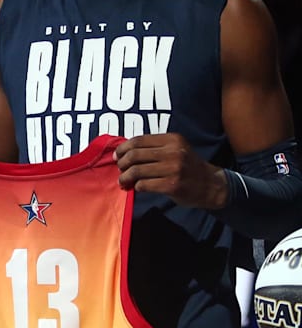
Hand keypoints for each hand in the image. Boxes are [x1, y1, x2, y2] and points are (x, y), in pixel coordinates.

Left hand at [114, 133, 228, 208]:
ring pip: (136, 171)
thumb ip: (154, 148)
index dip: (123, 148)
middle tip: (120, 169)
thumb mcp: (175, 149)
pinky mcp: (172, 185)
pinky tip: (137, 187)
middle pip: (134, 155)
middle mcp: (173, 152)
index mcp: (172, 139)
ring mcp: (173, 169)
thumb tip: (123, 152)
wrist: (211, 185)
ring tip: (123, 181)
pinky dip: (136, 186)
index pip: (138, 140)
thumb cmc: (187, 166)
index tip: (117, 156)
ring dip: (125, 177)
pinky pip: (143, 185)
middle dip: (122, 163)